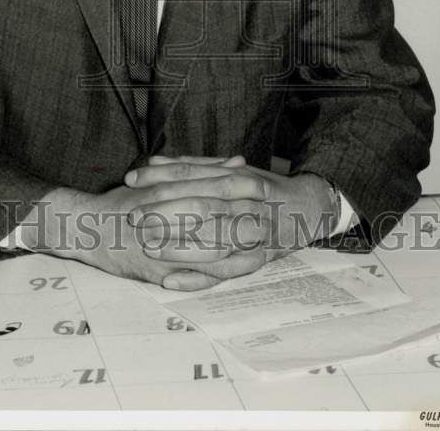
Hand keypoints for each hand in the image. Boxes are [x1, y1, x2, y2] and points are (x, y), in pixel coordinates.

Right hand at [16, 157, 245, 289]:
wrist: (85, 228)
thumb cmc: (124, 202)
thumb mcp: (157, 179)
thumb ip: (199, 169)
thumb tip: (236, 161)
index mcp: (165, 188)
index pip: (209, 184)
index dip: (239, 186)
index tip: (263, 186)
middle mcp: (163, 213)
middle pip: (213, 214)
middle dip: (245, 216)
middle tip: (273, 216)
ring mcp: (161, 243)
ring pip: (207, 245)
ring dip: (239, 247)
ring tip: (265, 245)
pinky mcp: (157, 269)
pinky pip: (194, 272)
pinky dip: (217, 270)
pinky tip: (237, 269)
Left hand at [124, 156, 334, 290]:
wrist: (307, 209)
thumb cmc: (260, 188)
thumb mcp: (231, 171)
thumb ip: (193, 167)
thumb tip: (155, 160)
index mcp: (236, 179)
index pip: (192, 175)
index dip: (160, 177)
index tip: (132, 179)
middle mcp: (246, 205)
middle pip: (201, 206)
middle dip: (164, 212)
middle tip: (133, 216)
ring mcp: (253, 235)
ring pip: (212, 241)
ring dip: (177, 245)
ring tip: (146, 245)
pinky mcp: (255, 262)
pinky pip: (223, 273)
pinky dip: (196, 278)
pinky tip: (168, 280)